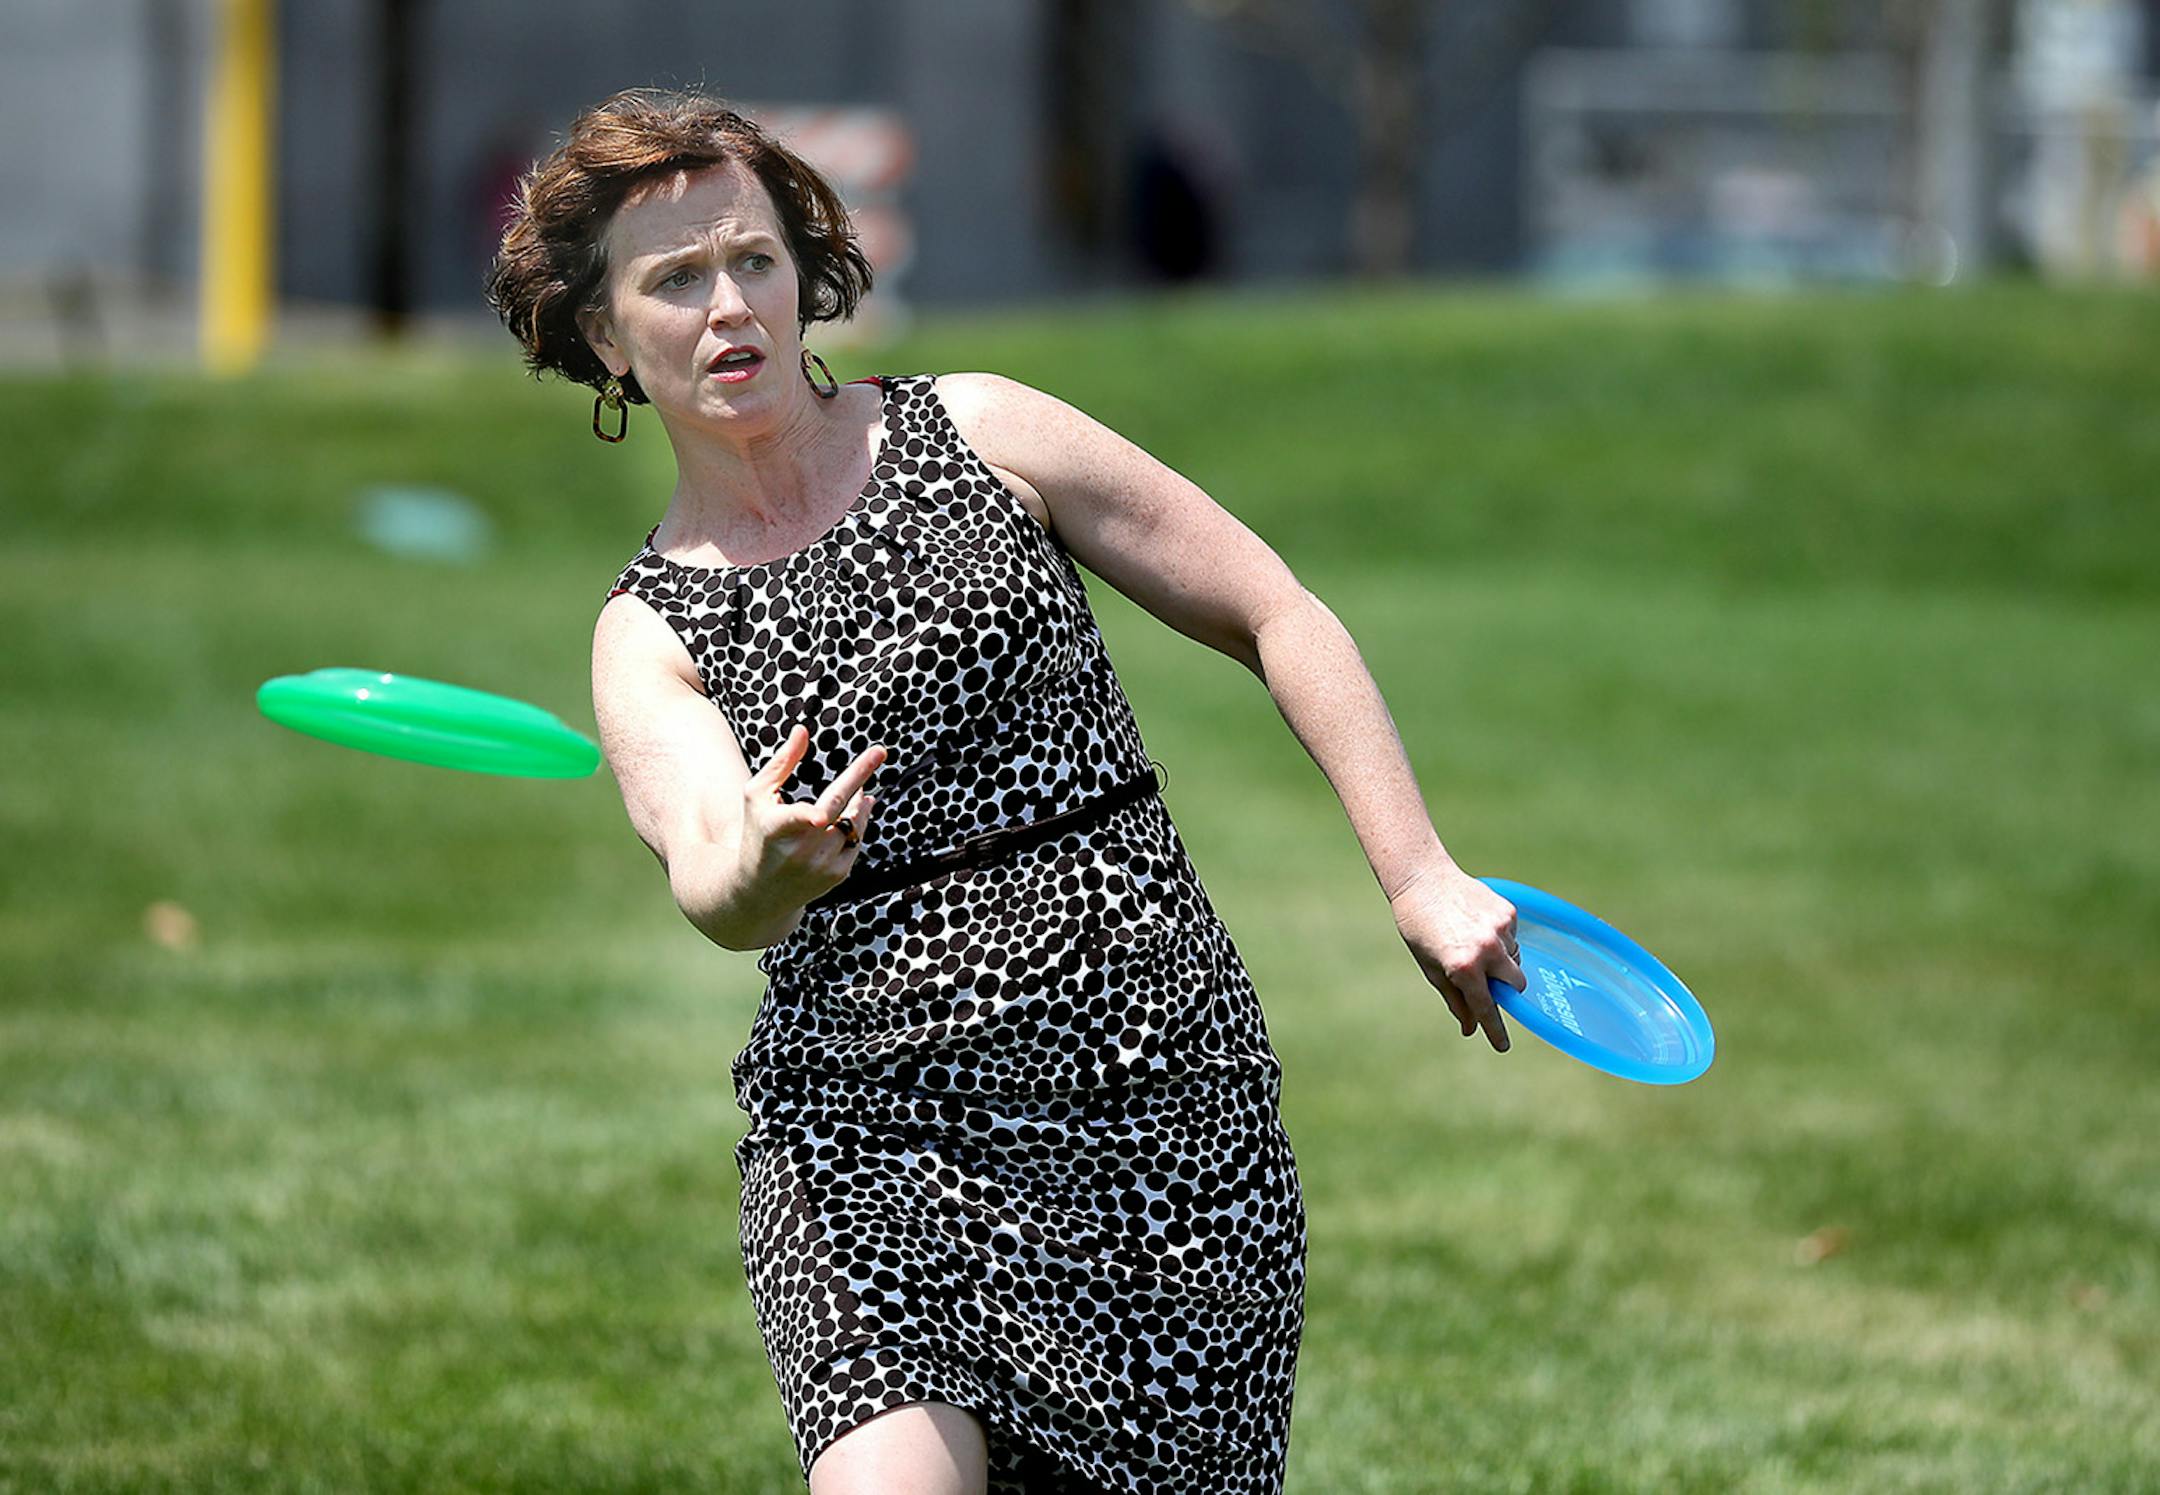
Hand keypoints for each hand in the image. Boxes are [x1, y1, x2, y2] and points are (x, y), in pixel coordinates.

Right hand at [735, 725, 885, 910]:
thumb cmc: (757, 833)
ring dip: (860, 801)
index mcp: (775, 830)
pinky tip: (857, 810)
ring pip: (854, 823)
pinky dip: (860, 822)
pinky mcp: (837, 876)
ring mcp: (822, 866)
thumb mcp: (757, 796)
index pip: (799, 819)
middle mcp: (801, 852)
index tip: (822, 816)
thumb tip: (803, 730)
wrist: (759, 891)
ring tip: (859, 789)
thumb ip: (781, 763)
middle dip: (860, 776)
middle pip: (838, 810)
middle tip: (879, 752)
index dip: (812, 817)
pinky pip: (858, 839)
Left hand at [1389, 862, 1523, 1052]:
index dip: (1495, 1030)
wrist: (1423, 879)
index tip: (1502, 1046)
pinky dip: (1501, 940)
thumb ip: (1455, 1000)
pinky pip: (1513, 938)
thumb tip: (1471, 1029)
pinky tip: (1477, 927)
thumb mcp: (1431, 968)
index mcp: (1463, 967)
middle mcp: (1487, 950)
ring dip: (1501, 961)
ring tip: (1471, 942)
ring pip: (1515, 959)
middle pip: (1516, 985)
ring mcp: (1501, 930)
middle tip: (1487, 981)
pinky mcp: (1509, 912)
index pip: (1487, 1007)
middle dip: (1506, 989)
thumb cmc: (1419, 927)